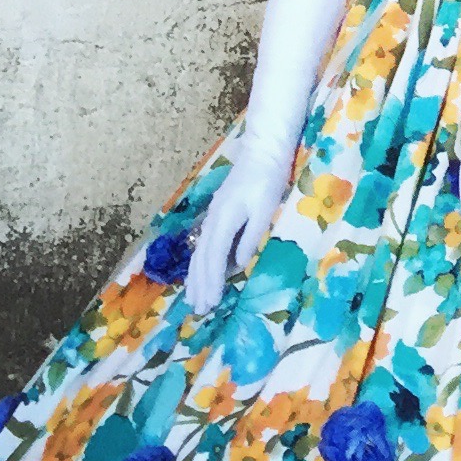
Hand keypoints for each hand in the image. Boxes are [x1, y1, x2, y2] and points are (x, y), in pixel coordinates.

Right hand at [186, 135, 292, 314]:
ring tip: (193, 298)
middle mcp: (212, 220)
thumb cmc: (268, 179)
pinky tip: (200, 273)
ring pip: (199, 251)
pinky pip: (204, 243)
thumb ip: (250, 237)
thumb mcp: (264, 208)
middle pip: (201, 257)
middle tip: (199, 309)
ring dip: (196, 276)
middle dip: (200, 285)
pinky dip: (200, 262)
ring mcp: (212, 216)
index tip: (211, 302)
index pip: (214, 257)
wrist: (262, 151)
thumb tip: (237, 265)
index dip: (212, 281)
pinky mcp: (217, 213)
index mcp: (224, 219)